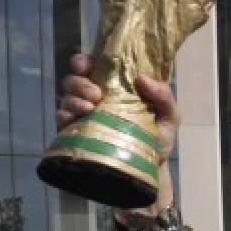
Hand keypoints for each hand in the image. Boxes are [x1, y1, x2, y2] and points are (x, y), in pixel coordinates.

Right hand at [56, 54, 178, 210]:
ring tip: (89, 108)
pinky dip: (65, 115)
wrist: (151, 169)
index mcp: (115, 87)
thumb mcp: (170, 117)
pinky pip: (61, 119)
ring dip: (74, 99)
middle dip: (80, 83)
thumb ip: (164, 96)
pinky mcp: (75, 133)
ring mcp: (83, 115)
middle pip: (74, 79)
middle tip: (96, 94)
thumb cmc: (158, 138)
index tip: (87, 65)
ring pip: (66, 97)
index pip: (93, 67)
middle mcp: (95, 98)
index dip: (84, 61)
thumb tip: (143, 79)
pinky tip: (76, 119)